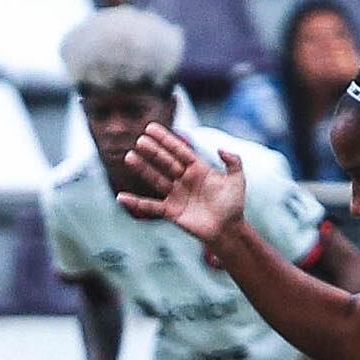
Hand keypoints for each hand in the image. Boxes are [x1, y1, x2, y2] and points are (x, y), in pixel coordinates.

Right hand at [117, 123, 248, 243]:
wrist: (228, 231)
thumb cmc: (233, 206)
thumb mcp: (237, 180)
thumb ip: (233, 161)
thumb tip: (221, 148)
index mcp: (198, 169)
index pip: (179, 150)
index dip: (166, 139)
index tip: (150, 128)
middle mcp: (184, 180)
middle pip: (165, 162)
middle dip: (153, 151)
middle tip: (139, 140)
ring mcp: (176, 195)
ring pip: (156, 179)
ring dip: (142, 169)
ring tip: (129, 157)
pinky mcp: (171, 212)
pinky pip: (151, 206)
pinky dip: (136, 203)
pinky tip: (121, 197)